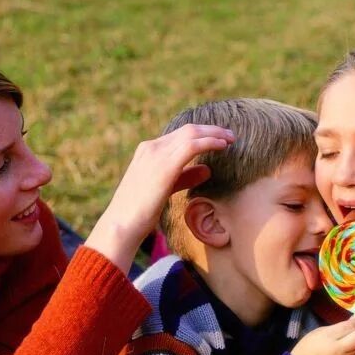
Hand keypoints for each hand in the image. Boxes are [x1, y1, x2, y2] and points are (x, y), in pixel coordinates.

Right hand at [86, 124, 236, 271]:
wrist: (122, 224)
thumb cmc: (141, 213)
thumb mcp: (165, 190)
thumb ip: (184, 177)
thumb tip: (207, 170)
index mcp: (148, 151)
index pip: (179, 135)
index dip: (201, 134)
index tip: (218, 138)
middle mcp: (151, 147)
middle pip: (187, 130)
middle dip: (211, 130)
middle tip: (230, 135)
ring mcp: (156, 154)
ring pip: (191, 133)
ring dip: (214, 133)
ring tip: (231, 138)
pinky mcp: (165, 165)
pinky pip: (192, 145)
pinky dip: (210, 142)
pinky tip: (223, 145)